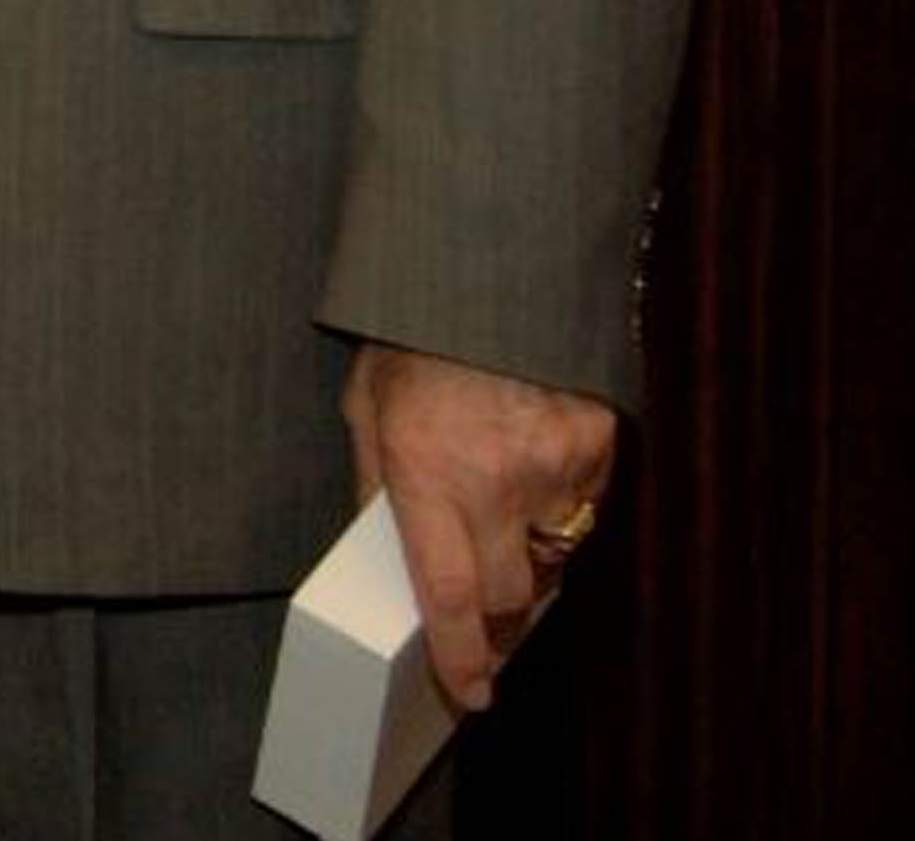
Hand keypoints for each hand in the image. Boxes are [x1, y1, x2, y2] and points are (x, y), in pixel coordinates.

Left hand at [343, 342, 617, 710]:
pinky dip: (561, 510)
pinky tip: (533, 469)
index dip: (462, 656)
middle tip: (483, 618)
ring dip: (530, 559)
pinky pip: (585, 509)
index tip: (471, 694)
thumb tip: (393, 559)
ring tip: (499, 516)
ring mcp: (556, 465)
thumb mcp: (368, 409)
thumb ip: (380, 487)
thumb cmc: (414, 342)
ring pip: (554, 557)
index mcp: (427, 471)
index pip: (452, 594)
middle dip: (498, 617)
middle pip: (513, 595)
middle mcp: (496, 479)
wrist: (491, 272)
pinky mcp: (599, 446)